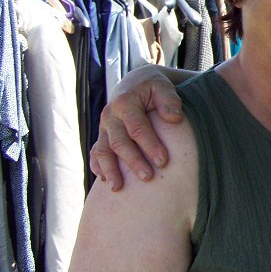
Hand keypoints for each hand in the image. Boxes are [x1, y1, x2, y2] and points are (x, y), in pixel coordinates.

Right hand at [92, 65, 184, 190]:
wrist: (134, 84)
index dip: (150, 145)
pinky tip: (105, 182)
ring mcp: (104, 127)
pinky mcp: (102, 136)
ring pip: (102, 151)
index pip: (137, 128)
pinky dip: (98, 167)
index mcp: (125, 102)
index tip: (163, 161)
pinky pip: (95, 153)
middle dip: (133, 161)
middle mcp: (110, 115)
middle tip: (147, 177)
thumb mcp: (162, 87)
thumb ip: (169, 100)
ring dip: (110, 170)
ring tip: (118, 188)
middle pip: (119, 142)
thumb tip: (174, 118)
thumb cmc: (153, 88)